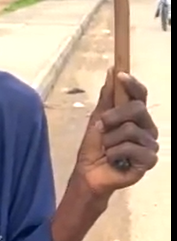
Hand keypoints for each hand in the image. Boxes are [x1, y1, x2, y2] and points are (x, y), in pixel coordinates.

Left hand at [74, 69, 158, 196]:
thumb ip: (107, 96)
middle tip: (101, 125)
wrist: (90, 171)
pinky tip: (113, 159)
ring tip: (107, 148)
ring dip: (110, 139)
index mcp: (136, 115)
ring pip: (131, 130)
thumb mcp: (98, 117)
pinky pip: (131, 148)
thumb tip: (113, 69)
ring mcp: (150, 144)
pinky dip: (115, 153)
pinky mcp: (149, 160)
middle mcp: (147, 127)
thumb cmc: (96, 144)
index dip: (132, 84)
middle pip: (138, 109)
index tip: (120, 76)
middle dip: (114, 115)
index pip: (141, 94)